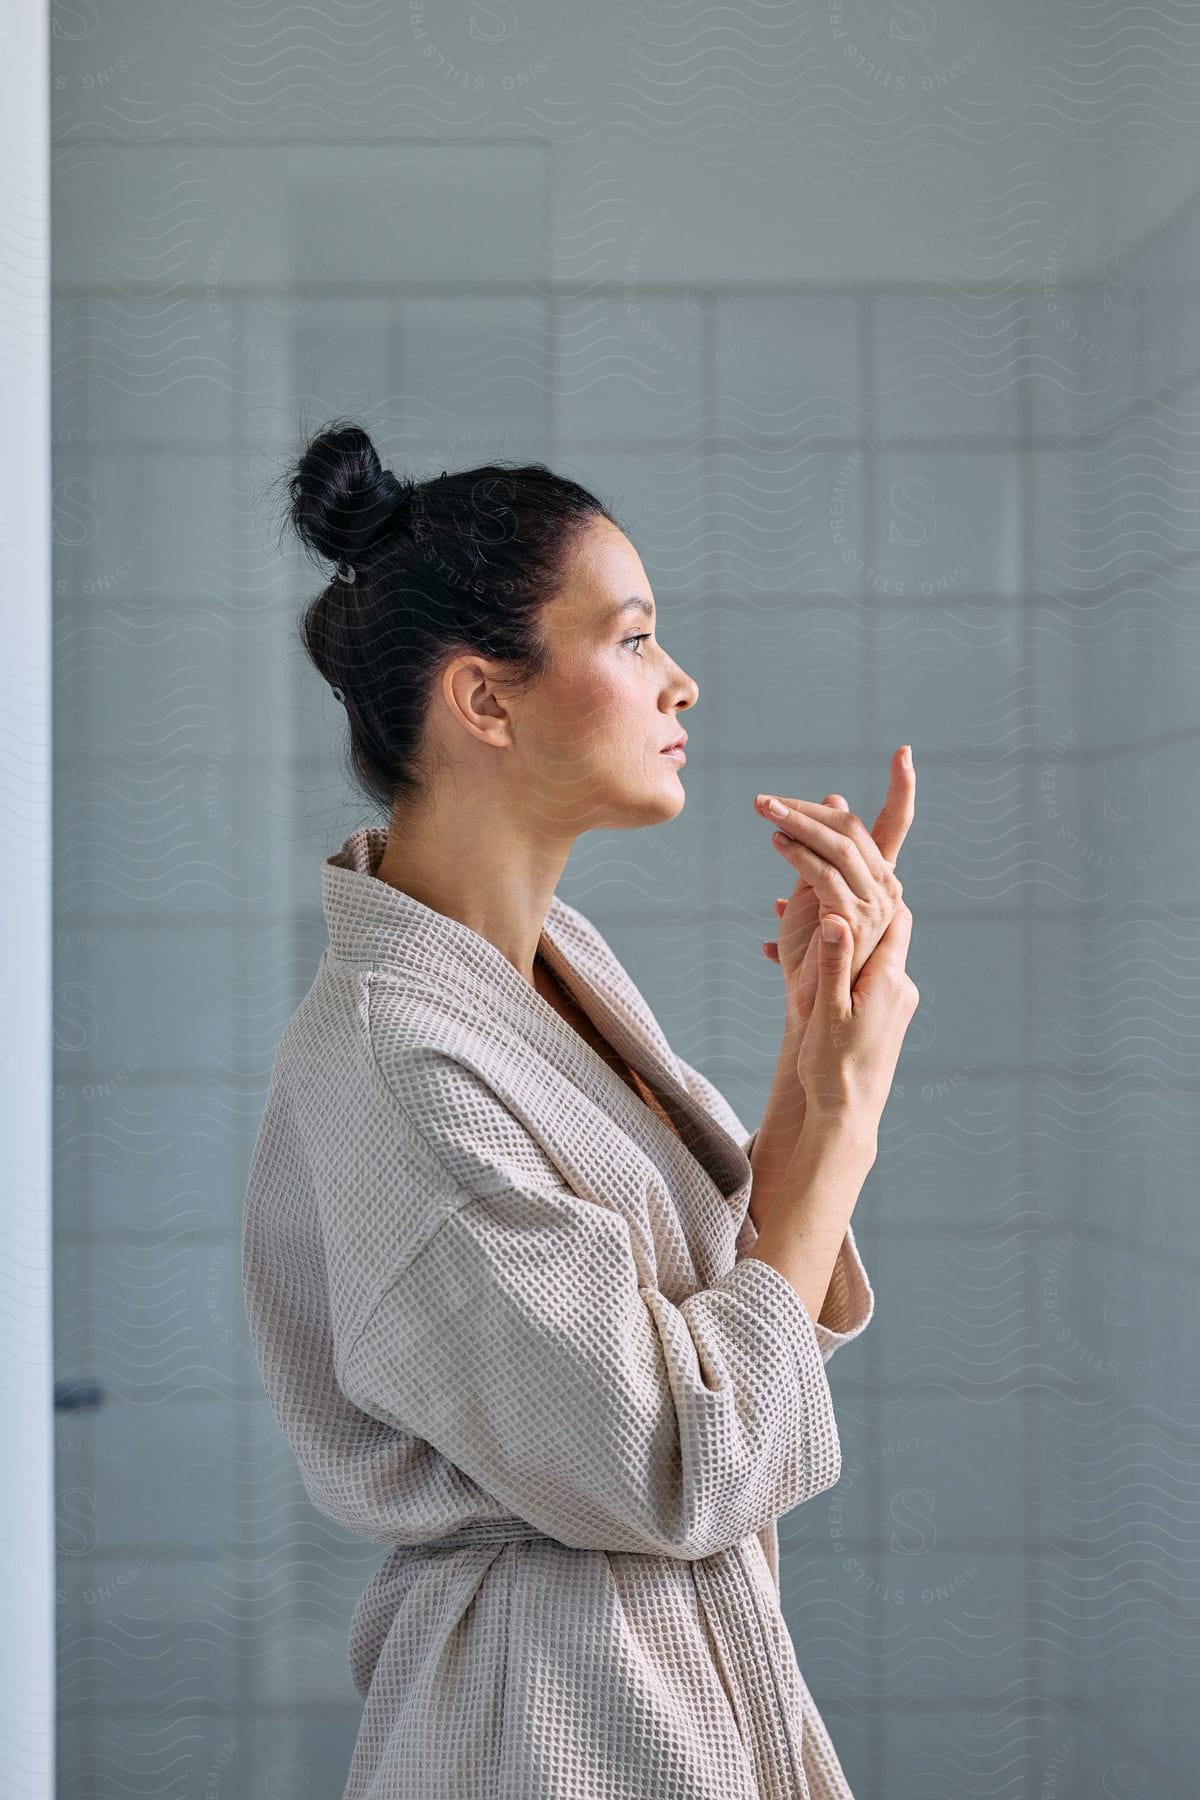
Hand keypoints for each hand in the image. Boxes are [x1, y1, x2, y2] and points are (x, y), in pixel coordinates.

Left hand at [756, 746, 915, 1033]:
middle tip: (766, 800)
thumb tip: (832, 803)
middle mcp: (887, 894)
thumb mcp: (813, 902)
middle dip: (810, 810)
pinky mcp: (854, 928)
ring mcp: (876, 912)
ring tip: (763, 814)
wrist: (819, 1022)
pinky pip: (828, 880)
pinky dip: (802, 857)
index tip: (904, 752)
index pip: (897, 826)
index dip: (903, 790)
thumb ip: (820, 857)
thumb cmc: (815, 965)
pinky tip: (777, 843)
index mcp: (880, 884)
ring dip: (799, 827)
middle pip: (855, 832)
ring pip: (842, 851)